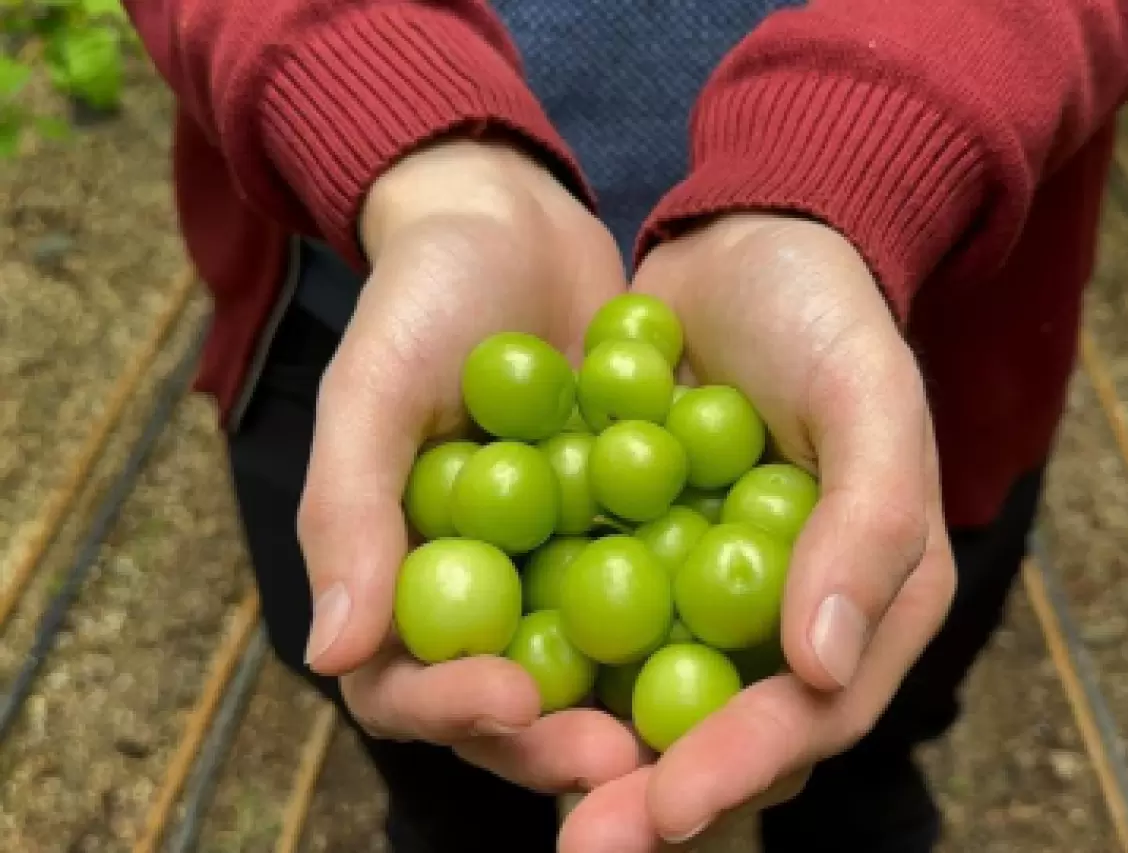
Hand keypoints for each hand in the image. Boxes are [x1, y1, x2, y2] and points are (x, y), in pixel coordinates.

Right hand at [298, 137, 640, 792]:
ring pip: (594, 668)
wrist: (512, 222)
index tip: (510, 701)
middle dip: (560, 739)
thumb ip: (349, 510)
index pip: (406, 683)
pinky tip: (752, 632)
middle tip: (626, 756)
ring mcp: (559, 566)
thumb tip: (332, 652)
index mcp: (401, 576)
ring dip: (637, 704)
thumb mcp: (373, 387)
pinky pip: (661, 590)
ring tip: (697, 725)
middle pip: (510, 703)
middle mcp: (483, 590)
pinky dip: (694, 617)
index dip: (450, 709)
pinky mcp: (630, 531)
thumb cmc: (421, 296)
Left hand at [560, 214, 957, 850]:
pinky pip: (593, 625)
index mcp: (867, 601)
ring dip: (589, 746)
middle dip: (652, 793)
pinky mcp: (637, 556)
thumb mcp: (870, 395)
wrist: (741, 241)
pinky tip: (489, 682)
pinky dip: (551, 657)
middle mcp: (786, 619)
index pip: (813, 715)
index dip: (743, 766)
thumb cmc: (824, 312)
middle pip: (723, 734)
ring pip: (648, 699)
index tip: (668, 804)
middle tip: (582, 837)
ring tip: (521, 767)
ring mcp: (706, 594)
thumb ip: (867, 526)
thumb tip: (822, 670)